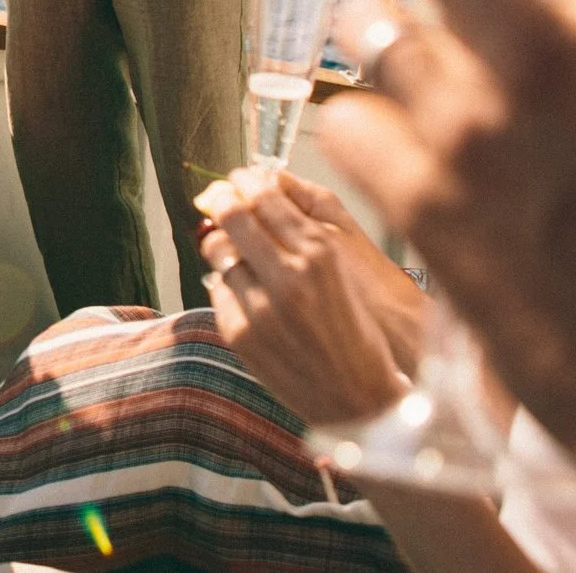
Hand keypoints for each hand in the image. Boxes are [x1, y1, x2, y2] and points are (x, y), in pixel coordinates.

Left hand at [200, 166, 410, 425]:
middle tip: (219, 195)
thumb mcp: (342, 270)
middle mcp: (289, 276)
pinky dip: (227, 283)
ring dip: (220, 240)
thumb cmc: (356, 330)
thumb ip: (303, 230)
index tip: (240, 178)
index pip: (265, 195)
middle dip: (220, 197)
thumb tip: (261, 190)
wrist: (359, 399)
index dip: (245, 179)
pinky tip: (245, 290)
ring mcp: (260, 307)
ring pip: (217, 249)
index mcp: (320, 253)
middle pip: (231, 213)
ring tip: (231, 243)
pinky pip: (218, 289)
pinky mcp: (241, 333)